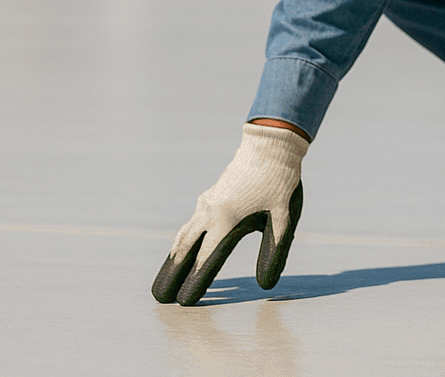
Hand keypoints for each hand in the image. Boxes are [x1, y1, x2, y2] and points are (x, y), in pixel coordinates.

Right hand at [151, 123, 307, 305]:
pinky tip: (181, 249)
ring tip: (165, 278)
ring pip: (184, 234)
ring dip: (174, 257)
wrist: (271, 142)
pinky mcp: (211, 195)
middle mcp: (210, 211)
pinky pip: (191, 223)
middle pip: (186, 249)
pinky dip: (183, 241)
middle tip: (161, 298)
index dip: (195, 282)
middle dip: (173, 274)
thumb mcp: (284, 216)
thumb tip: (267, 283)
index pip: (206, 258)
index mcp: (226, 218)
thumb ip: (275, 249)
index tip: (184, 303)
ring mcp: (208, 202)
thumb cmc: (280, 178)